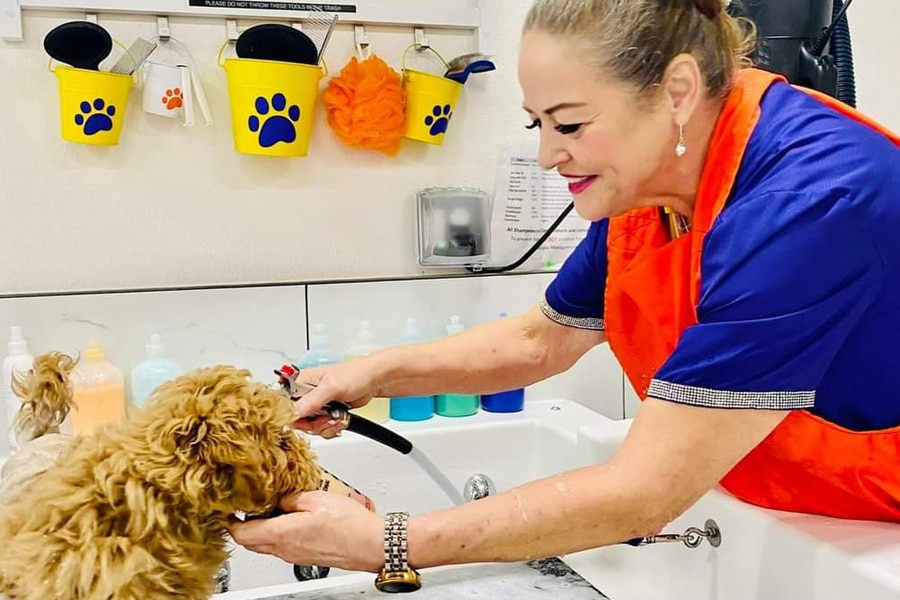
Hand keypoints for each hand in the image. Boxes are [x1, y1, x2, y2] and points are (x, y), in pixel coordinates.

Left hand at [229, 491, 384, 572]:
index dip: (230, 521)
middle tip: (247, 507)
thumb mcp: (316, 497)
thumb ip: (291, 498)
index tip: (229, 509)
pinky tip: (293, 519)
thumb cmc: (349, 524)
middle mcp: (285, 550)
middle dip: (244, 526)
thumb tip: (281, 499)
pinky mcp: (307, 557)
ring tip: (271, 509)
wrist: (372, 544)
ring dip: (263, 529)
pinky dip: (280, 534)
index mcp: (281, 534)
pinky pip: (285, 547)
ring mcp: (296, 556)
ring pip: (267, 545)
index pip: (241, 533)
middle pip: (251, 542)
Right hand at [291, 360, 380, 436]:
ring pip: (310, 427)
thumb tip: (294, 412)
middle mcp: (306, 394)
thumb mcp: (331, 387)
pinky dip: (331, 427)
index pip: (285, 404)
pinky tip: (340, 419)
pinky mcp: (325, 413)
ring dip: (326, 425)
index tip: (308, 418)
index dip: (294, 415)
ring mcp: (316, 405)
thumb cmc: (354, 374)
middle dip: (315, 423)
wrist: (373, 380)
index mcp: (301, 381)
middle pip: (297, 420)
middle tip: (328, 416)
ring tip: (337, 415)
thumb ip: (312, 401)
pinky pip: (321, 428)